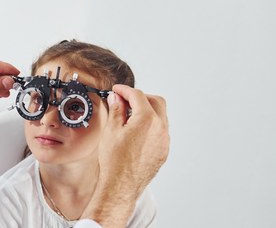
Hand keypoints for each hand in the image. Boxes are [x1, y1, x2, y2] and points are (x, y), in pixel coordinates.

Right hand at [82, 85, 168, 227]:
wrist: (121, 185)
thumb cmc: (115, 160)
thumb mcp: (111, 130)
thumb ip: (116, 110)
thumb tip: (117, 99)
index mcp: (147, 119)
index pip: (138, 95)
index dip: (125, 90)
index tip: (117, 90)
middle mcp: (161, 128)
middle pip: (156, 101)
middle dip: (140, 97)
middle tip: (125, 100)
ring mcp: (164, 140)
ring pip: (161, 116)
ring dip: (147, 111)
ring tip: (129, 116)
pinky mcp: (164, 150)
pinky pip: (160, 130)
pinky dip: (150, 124)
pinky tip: (136, 130)